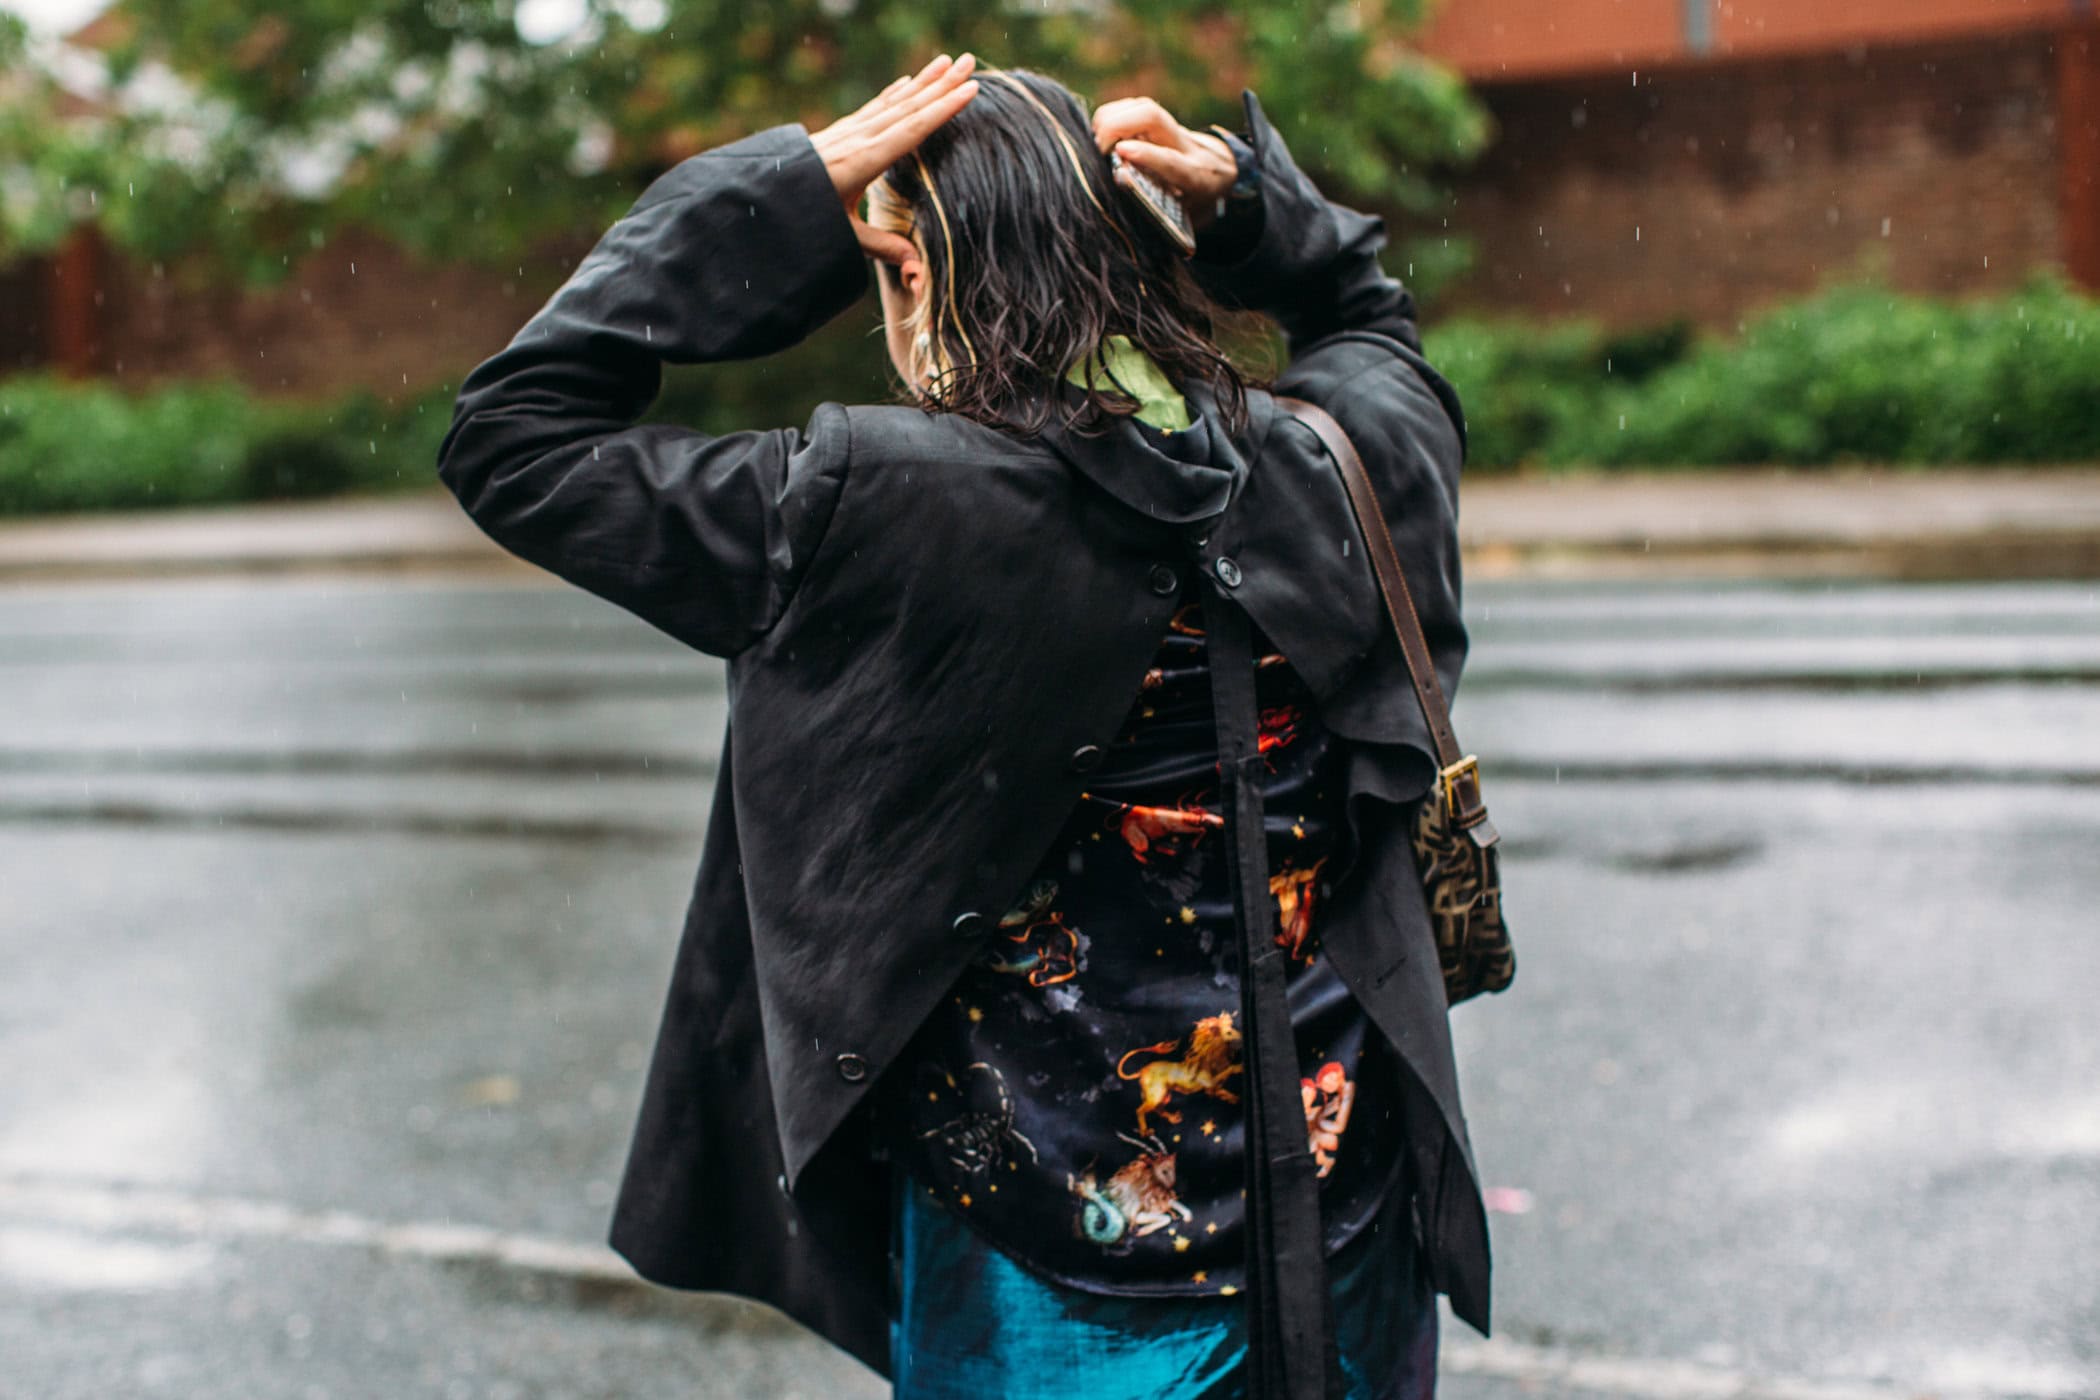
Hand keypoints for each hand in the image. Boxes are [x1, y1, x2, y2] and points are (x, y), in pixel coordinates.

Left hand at [809, 52, 979, 265]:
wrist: (759, 197)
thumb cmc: (801, 218)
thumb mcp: (842, 236)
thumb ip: (883, 248)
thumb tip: (919, 272)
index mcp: (862, 161)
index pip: (911, 130)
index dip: (942, 111)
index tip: (969, 91)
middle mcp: (857, 139)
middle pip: (907, 106)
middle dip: (941, 84)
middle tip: (969, 61)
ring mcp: (847, 131)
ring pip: (893, 101)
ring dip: (923, 81)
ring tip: (947, 60)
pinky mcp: (839, 132)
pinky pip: (874, 106)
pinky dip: (894, 92)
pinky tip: (908, 81)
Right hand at [1089, 97, 1237, 231]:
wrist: (1220, 172)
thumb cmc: (1197, 202)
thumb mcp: (1187, 215)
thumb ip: (1161, 212)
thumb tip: (1126, 197)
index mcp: (1198, 177)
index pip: (1172, 161)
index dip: (1146, 155)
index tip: (1121, 152)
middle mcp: (1187, 147)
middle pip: (1153, 116)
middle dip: (1117, 124)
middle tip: (1099, 148)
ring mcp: (1174, 128)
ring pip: (1142, 107)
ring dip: (1111, 118)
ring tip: (1098, 141)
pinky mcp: (1160, 119)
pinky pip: (1134, 106)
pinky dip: (1111, 116)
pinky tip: (1102, 132)